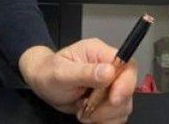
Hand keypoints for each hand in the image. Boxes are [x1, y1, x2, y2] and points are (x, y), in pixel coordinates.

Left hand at [18, 39, 136, 123]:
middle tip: (87, 107)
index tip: (113, 99)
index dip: (126, 84)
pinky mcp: (108, 100)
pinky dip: (104, 120)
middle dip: (109, 105)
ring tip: (83, 111)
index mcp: (98, 52)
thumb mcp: (61, 72)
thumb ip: (85, 72)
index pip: (127, 65)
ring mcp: (109, 85)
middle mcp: (108, 67)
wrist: (41, 84)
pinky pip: (117, 115)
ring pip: (124, 105)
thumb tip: (109, 71)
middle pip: (127, 89)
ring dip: (105, 115)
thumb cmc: (47, 72)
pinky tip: (88, 115)